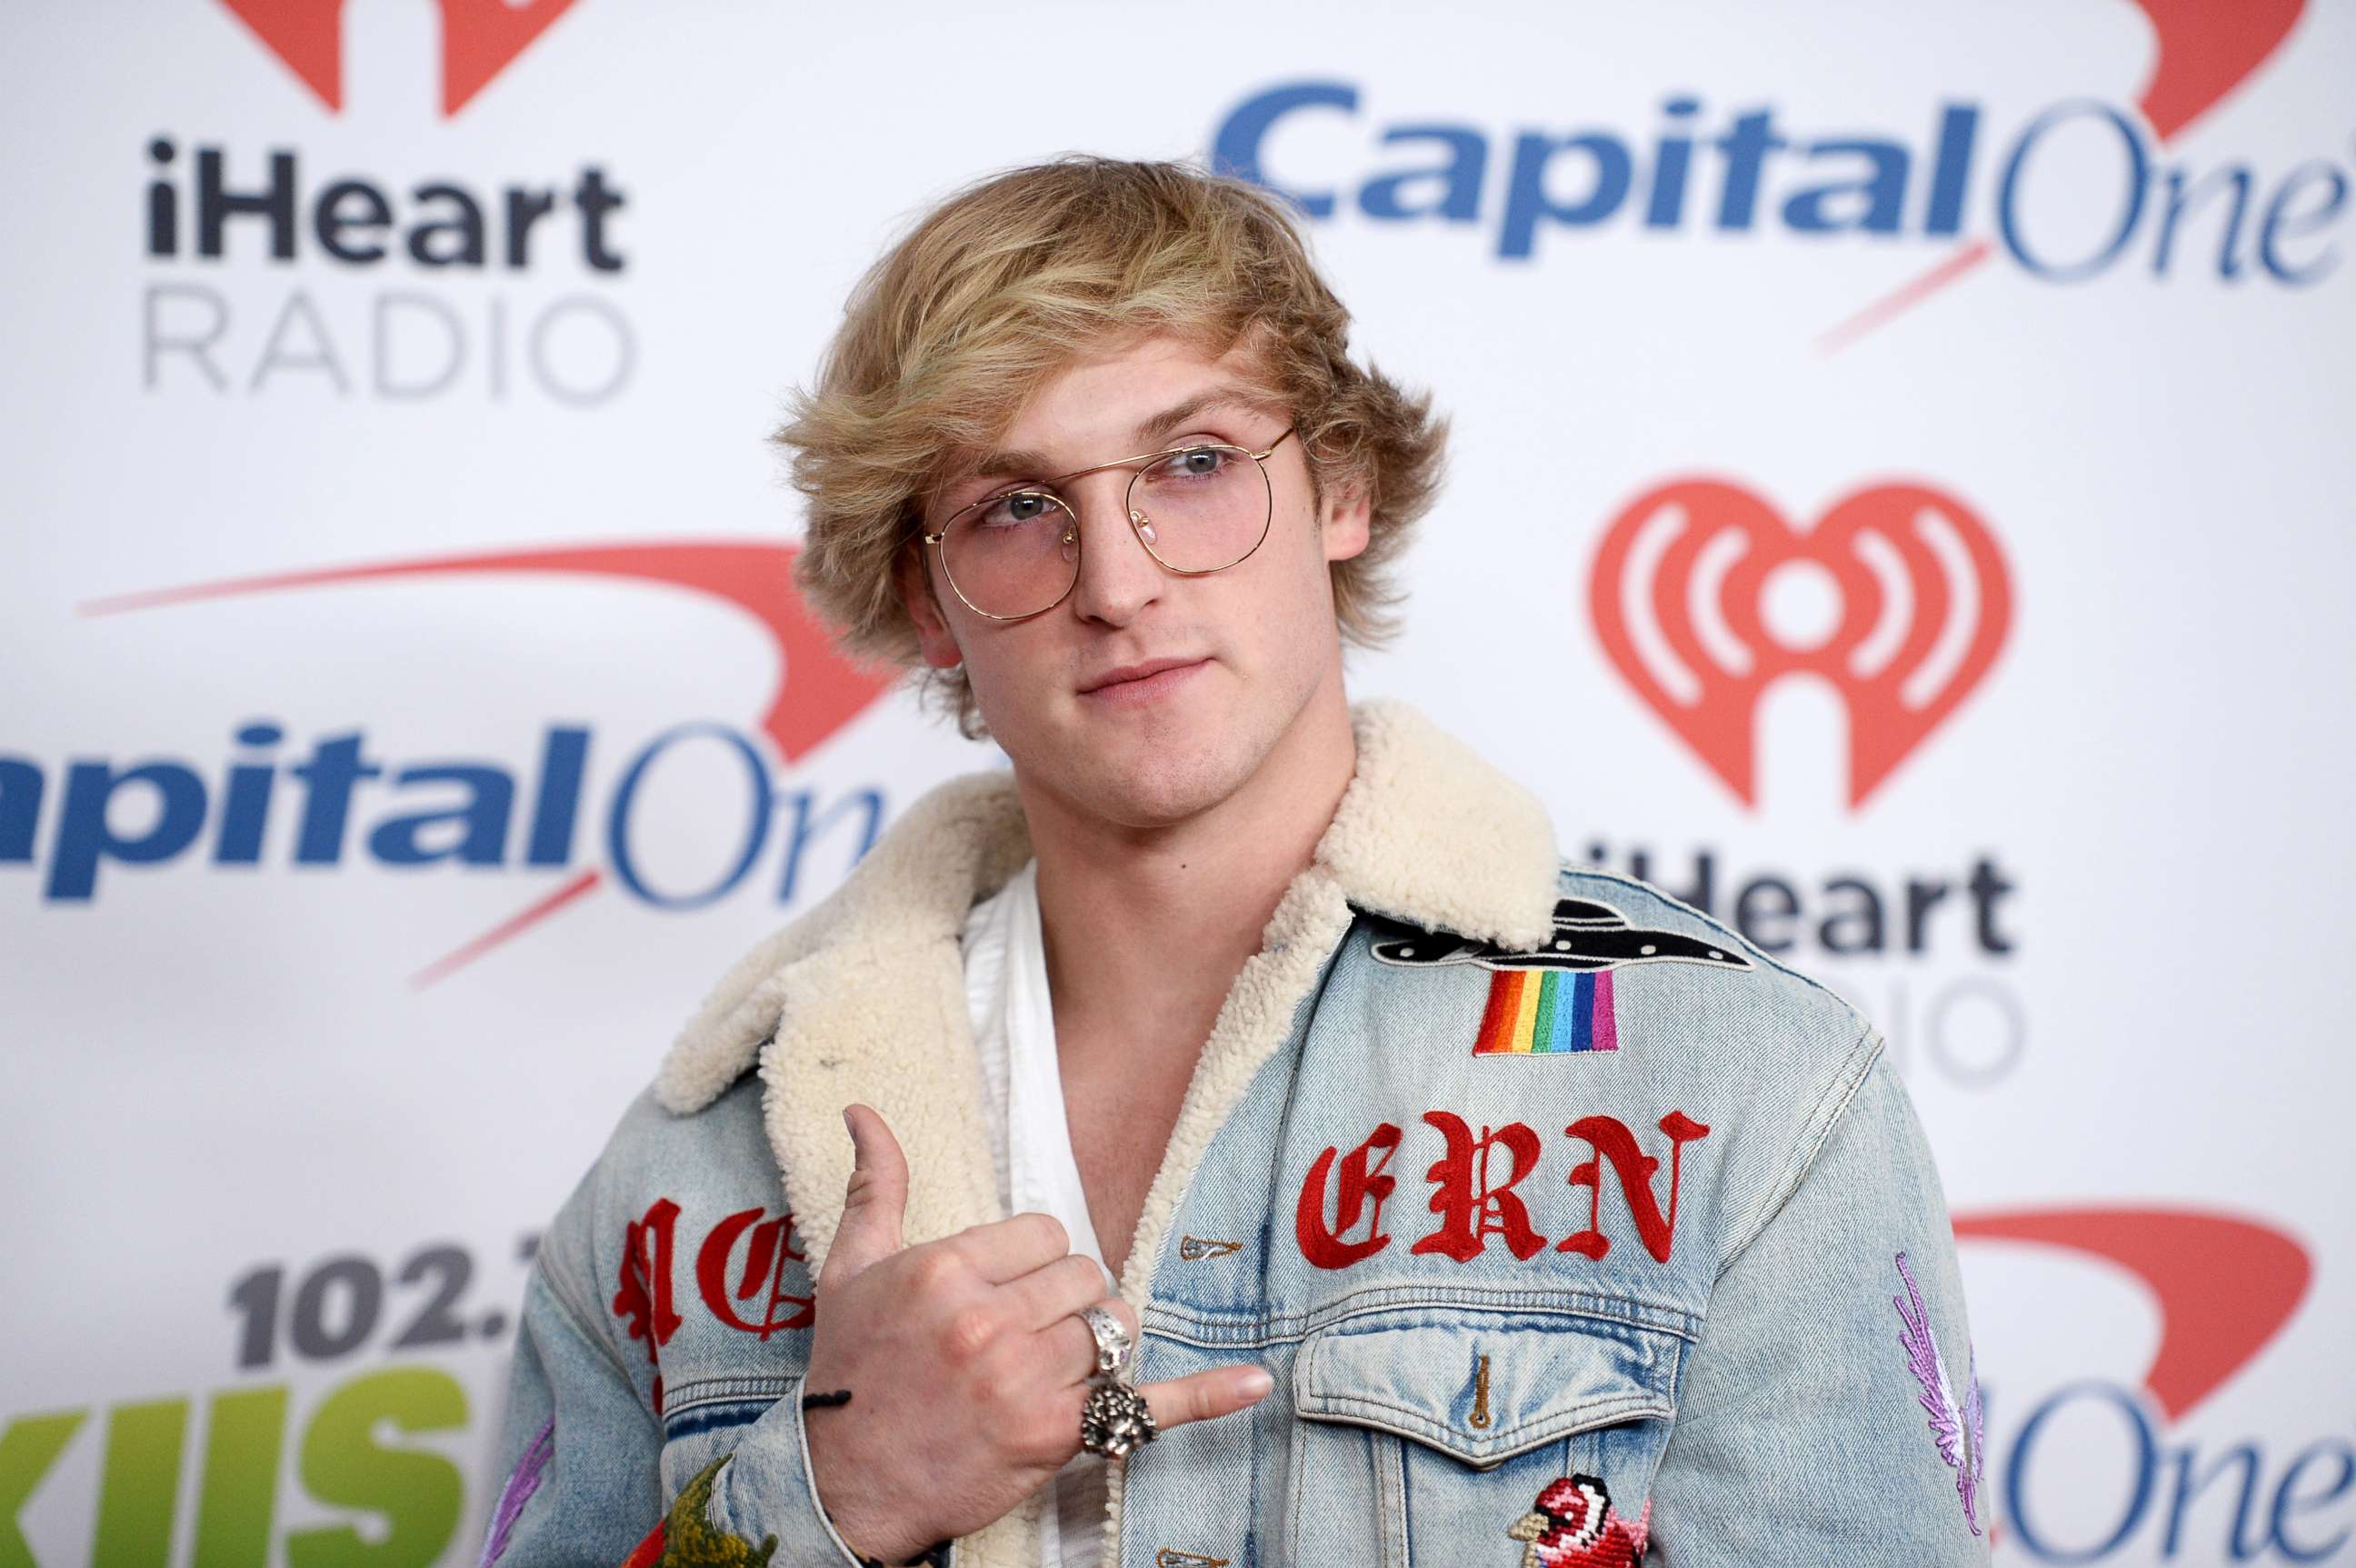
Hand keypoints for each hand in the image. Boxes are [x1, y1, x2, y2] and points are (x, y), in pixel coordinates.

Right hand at [801, 1104, 1273, 1564]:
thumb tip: (862, 1110)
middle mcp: (989, 1321)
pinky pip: (1146, 1407)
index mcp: (944, 1271)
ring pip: (1112, 1329)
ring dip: (1095, 1343)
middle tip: (1024, 1330)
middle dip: (1065, 1300)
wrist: (843, 1484)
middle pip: (1085, 1277)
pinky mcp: (1054, 1436)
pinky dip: (1207, 1396)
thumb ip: (874, 1187)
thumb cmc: (849, 1373)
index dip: (1034, 1258)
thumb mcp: (847, 1271)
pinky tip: (1256, 1383)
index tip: (1009, 1285)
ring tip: (1053, 1364)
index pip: (1045, 1232)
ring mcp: (1026, 1380)